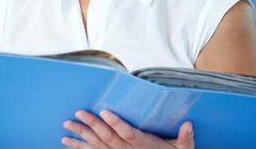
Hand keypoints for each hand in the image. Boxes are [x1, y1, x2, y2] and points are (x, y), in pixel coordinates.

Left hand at [62, 109, 193, 148]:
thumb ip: (185, 138)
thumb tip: (189, 124)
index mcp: (143, 145)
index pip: (127, 133)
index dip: (116, 123)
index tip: (105, 111)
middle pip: (107, 138)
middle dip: (91, 125)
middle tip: (78, 112)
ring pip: (96, 146)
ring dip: (80, 136)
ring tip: (66, 126)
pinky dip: (79, 147)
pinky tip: (67, 142)